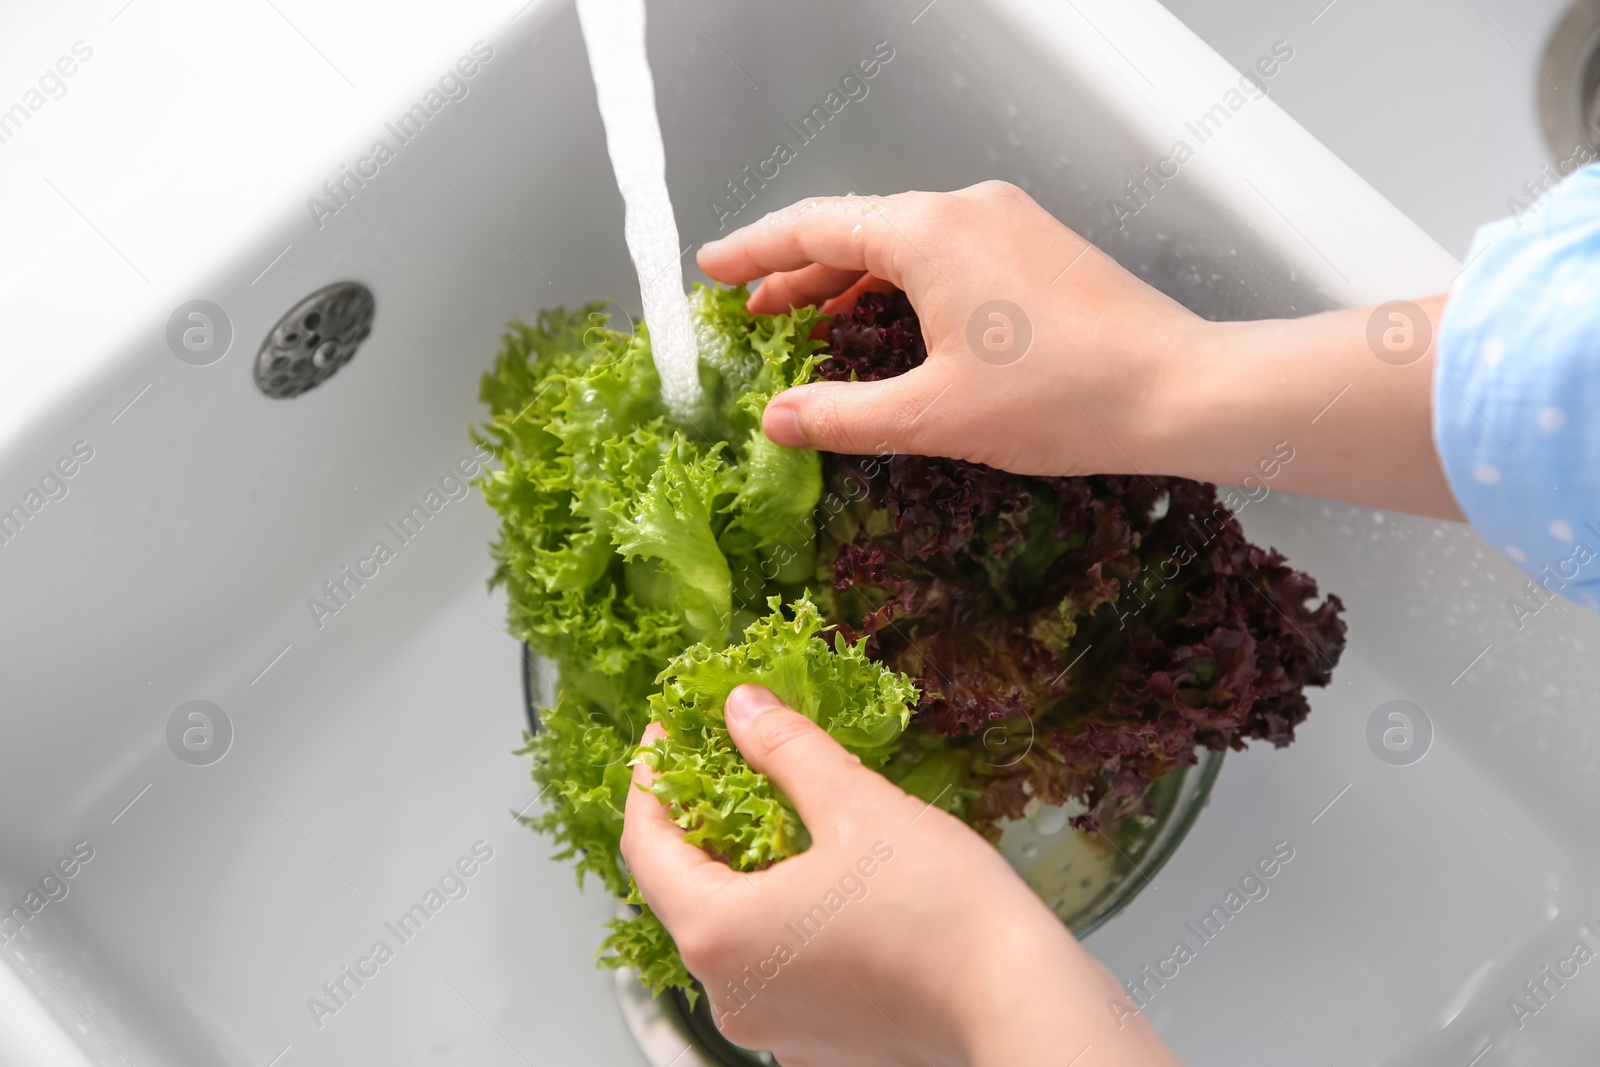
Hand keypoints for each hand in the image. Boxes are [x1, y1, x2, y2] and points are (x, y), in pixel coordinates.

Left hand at [621, 684, 1182, 1066]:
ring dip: (742, 870)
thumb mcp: (856, 805)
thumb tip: (742, 708)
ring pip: (731, 933)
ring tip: (780, 813)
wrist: (1019, 1004)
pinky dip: (780, 920)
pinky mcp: (815, 1045)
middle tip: (723, 761)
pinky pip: (773, 969)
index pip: (647, 845)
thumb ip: (785, 750)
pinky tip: (821, 881)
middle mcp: (730, 994)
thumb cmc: (940, 913)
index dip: (652, 780)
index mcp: (719, 934)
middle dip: (698, 821)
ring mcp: (771, 1029)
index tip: (667, 734)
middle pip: (684, 891)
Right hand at [696, 181, 1461, 519]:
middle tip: (751, 312)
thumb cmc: (1060, 399)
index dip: (754, 250)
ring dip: (850, 281)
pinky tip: (889, 325)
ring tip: (808, 324)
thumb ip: (841, 416)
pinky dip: (902, 283)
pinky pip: (946, 251)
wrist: (1180, 390)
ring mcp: (1008, 220)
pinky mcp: (1038, 244)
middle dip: (797, 271)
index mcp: (928, 233)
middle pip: (856, 228)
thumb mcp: (932, 417)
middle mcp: (966, 208)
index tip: (713, 270)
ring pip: (903, 240)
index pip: (813, 226)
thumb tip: (777, 420)